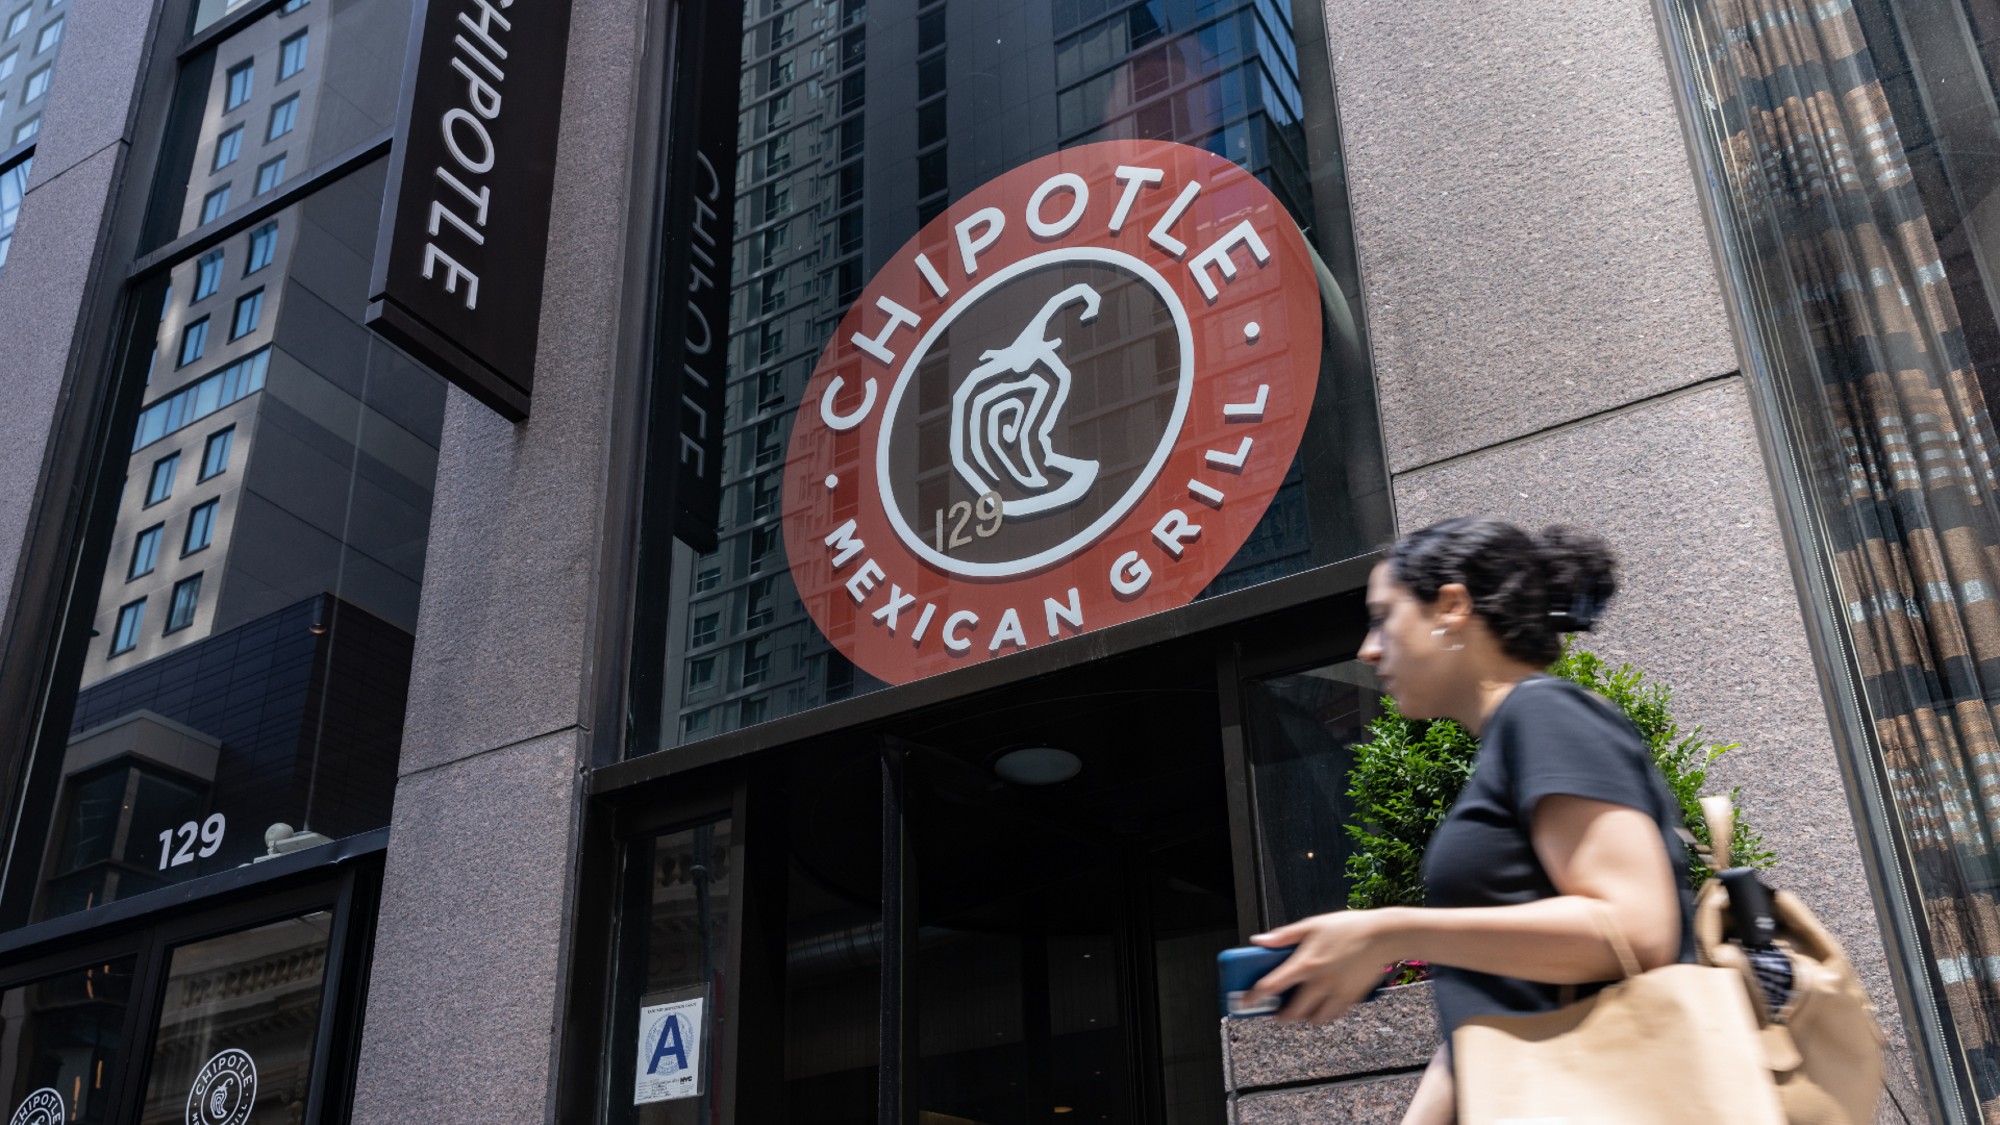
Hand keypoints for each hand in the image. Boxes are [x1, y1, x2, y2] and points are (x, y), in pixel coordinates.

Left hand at [1245, 909, 1398, 1022]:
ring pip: (1315, 1018)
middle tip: (1278, 1013)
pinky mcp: (1352, 997)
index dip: (1254, 997)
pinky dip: (1326, 1014)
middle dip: (1282, 1016)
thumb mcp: (1312, 925)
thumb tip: (1258, 941)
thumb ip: (1284, 936)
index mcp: (1305, 963)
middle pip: (1293, 1012)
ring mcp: (1336, 992)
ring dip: (1306, 1017)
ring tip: (1302, 1009)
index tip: (1244, 1003)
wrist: (1383, 935)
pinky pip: (1334, 1015)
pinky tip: (1323, 1005)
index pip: (1272, 985)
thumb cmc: (1346, 927)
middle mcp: (1319, 981)